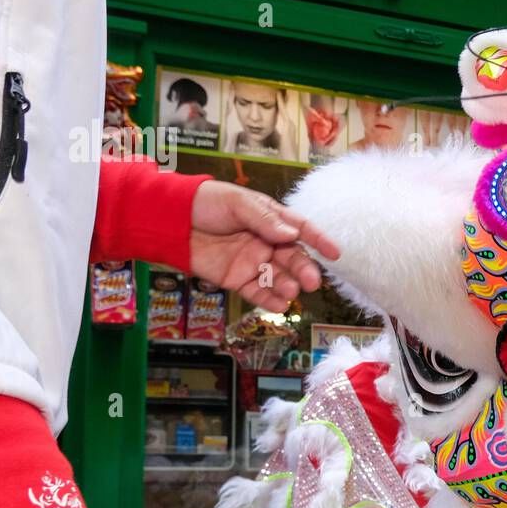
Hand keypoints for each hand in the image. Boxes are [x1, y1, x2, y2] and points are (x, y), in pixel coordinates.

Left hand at [189, 182, 340, 312]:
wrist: (172, 220)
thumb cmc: (206, 203)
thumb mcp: (238, 203)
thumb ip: (264, 220)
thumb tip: (291, 235)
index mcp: (270, 220)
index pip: (299, 229)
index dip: (318, 240)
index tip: (334, 253)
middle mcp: (266, 242)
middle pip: (292, 258)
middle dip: (304, 270)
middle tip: (312, 281)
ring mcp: (252, 262)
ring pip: (277, 277)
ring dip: (287, 286)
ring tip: (292, 292)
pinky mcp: (237, 279)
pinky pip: (257, 291)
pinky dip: (269, 299)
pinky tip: (279, 305)